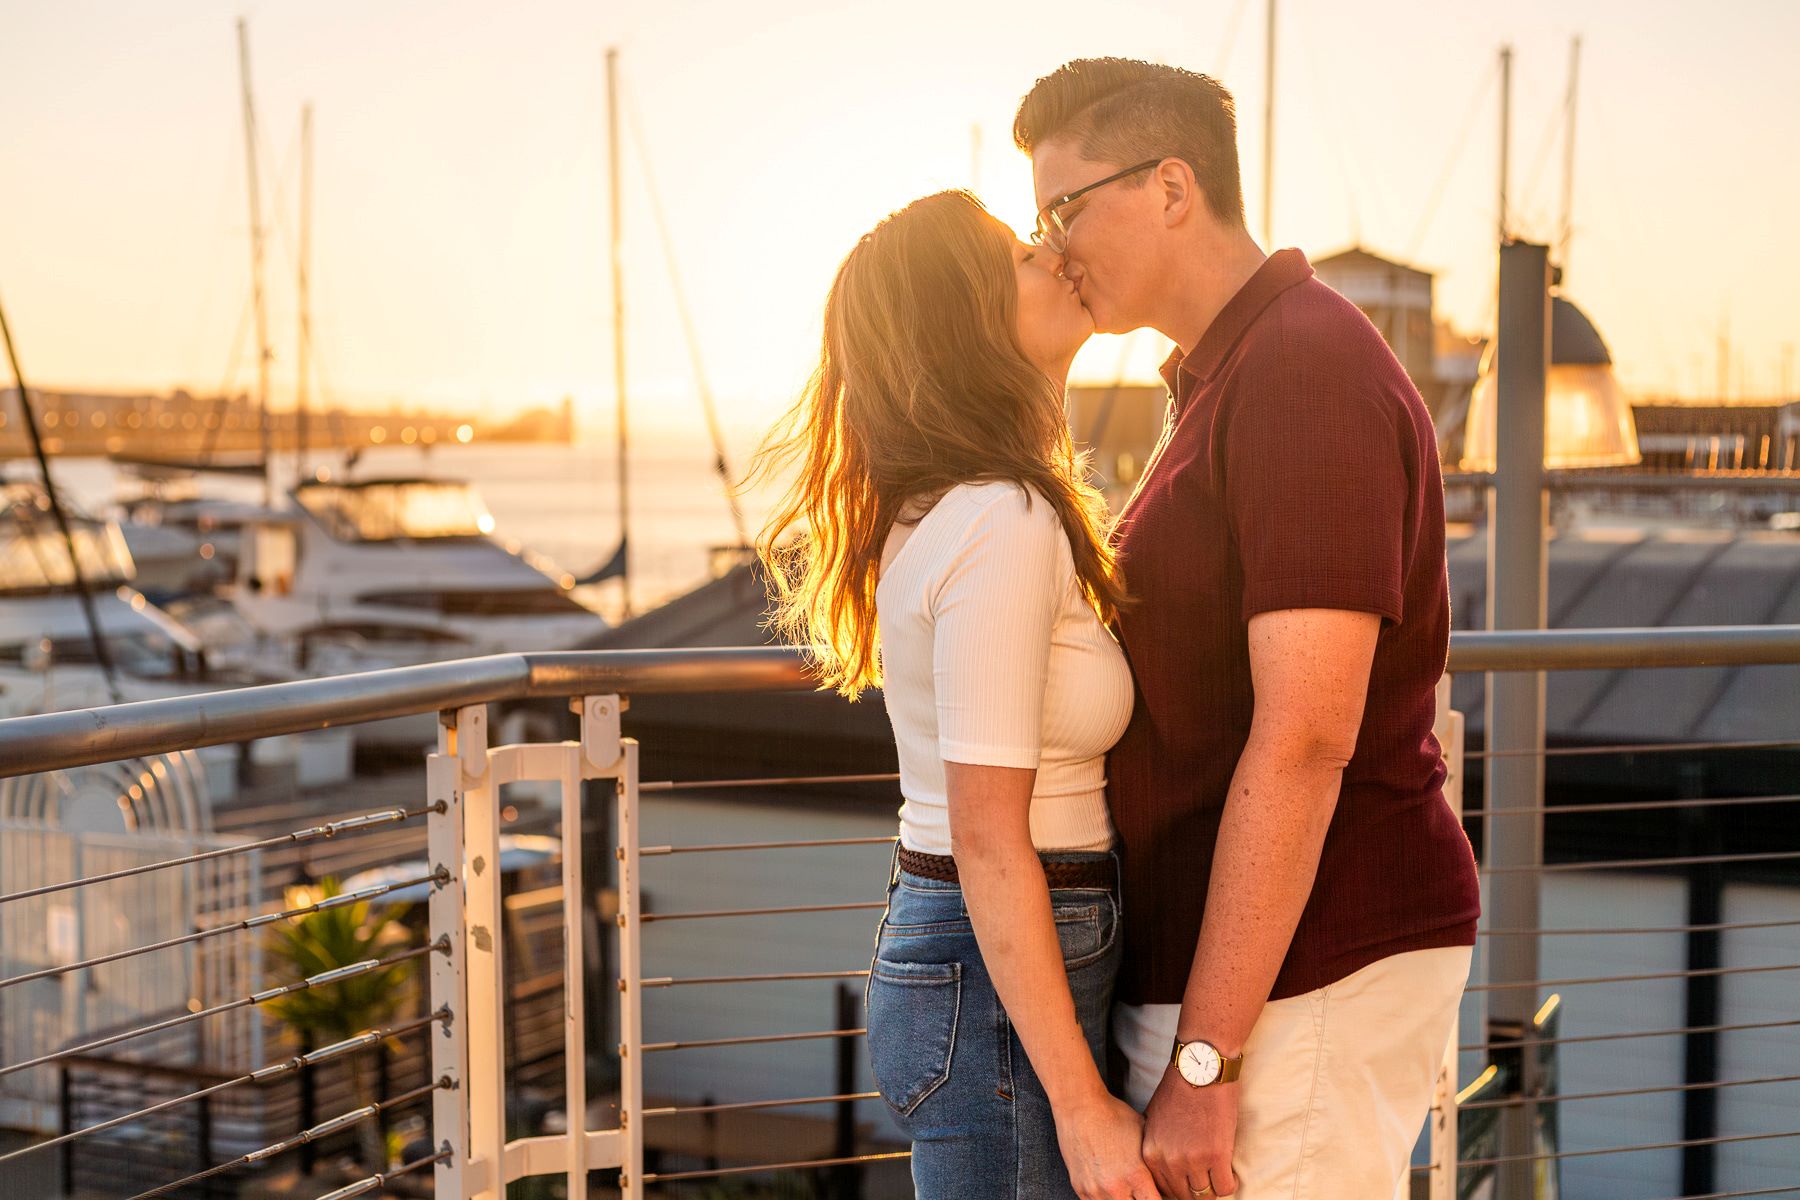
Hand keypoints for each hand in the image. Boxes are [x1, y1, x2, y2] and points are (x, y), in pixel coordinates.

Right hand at [1053, 1090, 1161, 1199]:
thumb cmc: (1113, 1116)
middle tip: (1142, 1192)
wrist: (1079, 1107)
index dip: (1159, 1199)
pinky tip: (1110, 1189)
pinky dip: (1105, 1199)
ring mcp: (1096, 1191)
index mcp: (1136, 1175)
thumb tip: (1167, 1173)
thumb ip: (1156, 1161)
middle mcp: (1116, 1187)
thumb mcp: (1144, 1134)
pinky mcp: (1080, 1189)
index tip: (1158, 1194)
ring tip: (1126, 1188)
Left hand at [1142, 1068, 1239, 1196]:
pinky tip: (1228, 1172)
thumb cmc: (1178, 1089)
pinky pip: (1225, 1188)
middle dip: (1195, 1191)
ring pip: (1205, 1196)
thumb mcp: (1153, 1119)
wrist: (1200, 1069)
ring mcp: (1193, 1160)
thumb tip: (1162, 1167)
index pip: (1163, 1189)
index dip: (1178, 1188)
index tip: (1188, 1182)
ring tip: (1217, 1175)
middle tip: (1205, 1179)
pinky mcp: (1217, 1155)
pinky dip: (1229, 1183)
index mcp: (1151, 1152)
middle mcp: (1169, 1160)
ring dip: (1212, 1188)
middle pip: (1184, 1196)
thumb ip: (1156, 1145)